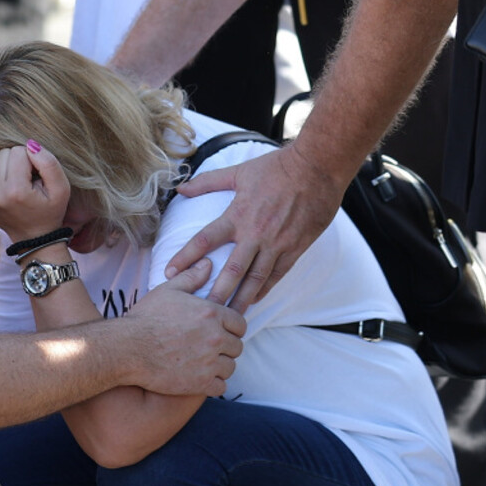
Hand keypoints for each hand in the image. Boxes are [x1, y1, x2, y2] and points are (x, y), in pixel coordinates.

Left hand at [0, 141, 69, 245]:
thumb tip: (30, 144)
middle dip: (16, 161)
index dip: (31, 159)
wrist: (33, 238)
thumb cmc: (50, 211)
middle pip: (2, 153)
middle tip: (26, 178)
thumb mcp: (62, 188)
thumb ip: (49, 163)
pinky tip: (2, 182)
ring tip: (14, 179)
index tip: (36, 176)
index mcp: (15, 191)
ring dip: (2, 164)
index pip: (18, 151)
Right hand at [119, 261, 246, 395]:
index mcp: (211, 313)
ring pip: (230, 367)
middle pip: (237, 347)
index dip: (231, 328)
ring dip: (220, 366)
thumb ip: (192, 277)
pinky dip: (213, 383)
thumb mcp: (168, 290)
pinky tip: (200, 378)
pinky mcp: (200, 383)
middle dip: (226, 347)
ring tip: (204, 363)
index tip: (220, 332)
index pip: (240, 324)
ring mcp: (209, 362)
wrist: (127, 348)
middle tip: (209, 348)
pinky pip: (221, 386)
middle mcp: (215, 338)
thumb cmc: (146, 317)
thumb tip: (208, 264)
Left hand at [161, 142, 349, 311]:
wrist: (316, 168)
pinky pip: (277, 274)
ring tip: (230, 317)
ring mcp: (276, 243)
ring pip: (255, 279)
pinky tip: (255, 300)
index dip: (185, 257)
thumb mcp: (239, 172)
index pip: (204, 240)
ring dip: (241, 299)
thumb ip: (208, 182)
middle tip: (203, 313)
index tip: (169, 273)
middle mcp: (255, 233)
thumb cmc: (276, 168)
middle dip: (216, 294)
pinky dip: (265, 289)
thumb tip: (182, 188)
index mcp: (237, 215)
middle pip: (231, 271)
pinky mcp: (295, 248)